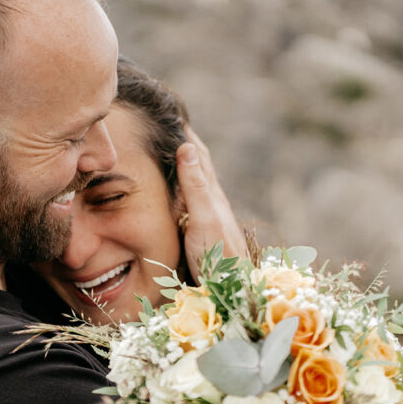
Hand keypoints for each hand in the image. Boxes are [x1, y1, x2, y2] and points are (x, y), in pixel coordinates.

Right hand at [176, 126, 247, 277]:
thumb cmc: (220, 258)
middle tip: (167, 125)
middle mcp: (212, 201)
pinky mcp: (203, 232)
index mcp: (211, 193)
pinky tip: (178, 195)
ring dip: (184, 166)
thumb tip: (187, 146)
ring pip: (194, 183)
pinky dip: (181, 189)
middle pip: (197, 165)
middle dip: (184, 144)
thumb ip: (196, 186)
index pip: (198, 154)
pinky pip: (189, 201)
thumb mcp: (204, 218)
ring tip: (170, 152)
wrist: (235, 290)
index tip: (170, 113)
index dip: (185, 133)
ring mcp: (209, 217)